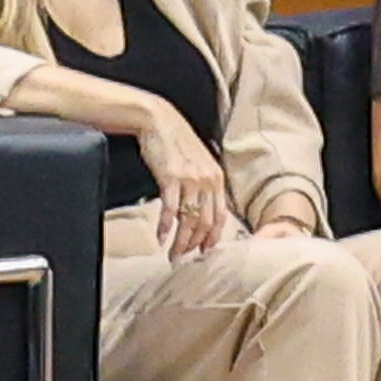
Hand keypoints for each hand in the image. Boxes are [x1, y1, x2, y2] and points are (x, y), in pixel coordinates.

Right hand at [140, 107, 236, 258]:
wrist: (160, 121)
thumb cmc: (177, 143)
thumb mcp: (198, 163)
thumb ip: (203, 184)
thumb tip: (200, 209)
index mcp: (217, 179)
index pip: (220, 216)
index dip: (212, 238)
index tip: (204, 252)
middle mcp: (208, 180)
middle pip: (206, 222)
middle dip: (195, 245)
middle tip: (183, 259)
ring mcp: (191, 179)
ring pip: (189, 220)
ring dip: (180, 241)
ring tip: (172, 254)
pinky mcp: (171, 178)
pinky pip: (170, 209)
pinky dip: (165, 226)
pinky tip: (160, 237)